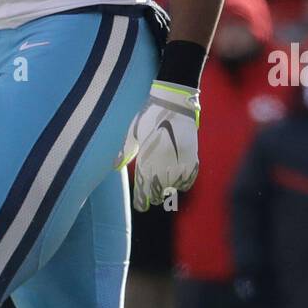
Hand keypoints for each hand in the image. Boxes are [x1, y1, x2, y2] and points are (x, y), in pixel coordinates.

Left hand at [125, 80, 199, 212]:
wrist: (175, 102)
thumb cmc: (150, 115)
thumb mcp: (133, 132)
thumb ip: (126, 151)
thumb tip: (115, 166)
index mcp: (146, 160)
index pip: (143, 191)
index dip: (142, 201)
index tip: (142, 205)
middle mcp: (162, 165)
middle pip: (159, 193)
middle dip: (155, 195)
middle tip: (153, 195)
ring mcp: (179, 163)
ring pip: (174, 188)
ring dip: (169, 189)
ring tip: (166, 187)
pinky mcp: (192, 158)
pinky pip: (188, 179)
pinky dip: (183, 182)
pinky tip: (179, 180)